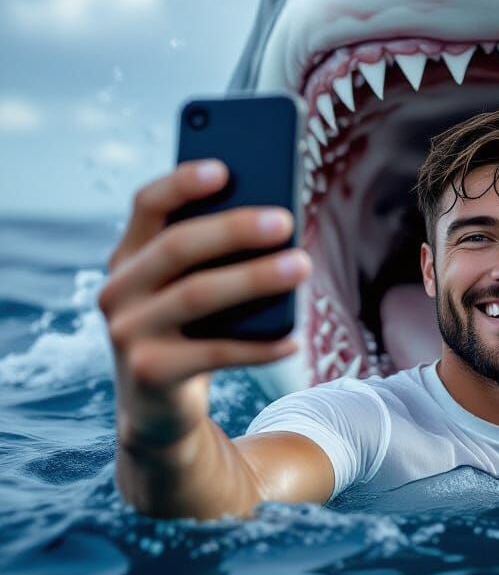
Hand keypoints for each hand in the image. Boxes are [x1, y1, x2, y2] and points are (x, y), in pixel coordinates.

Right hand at [99, 159, 310, 456]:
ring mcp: (128, 333)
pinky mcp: (149, 374)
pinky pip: (214, 354)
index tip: (224, 167)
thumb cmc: (191, 328)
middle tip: (286, 220)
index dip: (182, 182)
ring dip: (255, 278)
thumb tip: (278, 223)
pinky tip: (294, 337)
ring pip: (197, 295)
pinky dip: (259, 345)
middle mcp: (118, 290)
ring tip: (303, 265)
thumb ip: (216, 256)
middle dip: (234, 229)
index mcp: (130, 256)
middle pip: (177, 246)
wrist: (158, 406)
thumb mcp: (192, 286)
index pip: (146, 205)